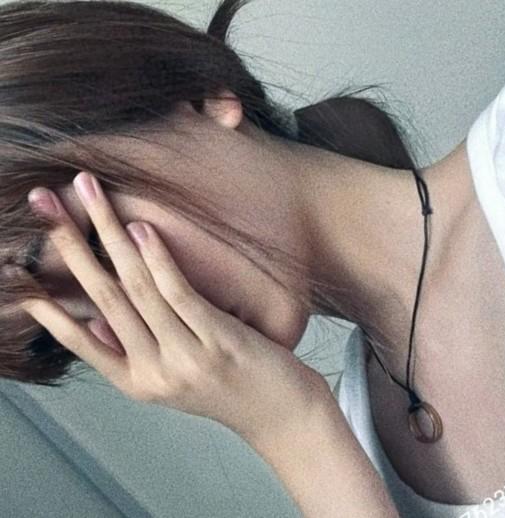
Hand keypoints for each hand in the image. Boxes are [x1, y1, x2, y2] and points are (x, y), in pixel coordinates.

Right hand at [14, 171, 331, 444]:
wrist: (282, 415)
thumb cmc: (228, 388)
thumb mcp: (173, 378)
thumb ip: (133, 352)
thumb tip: (90, 320)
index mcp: (137, 382)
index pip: (79, 340)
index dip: (49, 304)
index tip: (22, 273)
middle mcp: (154, 372)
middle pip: (103, 298)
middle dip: (71, 246)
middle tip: (45, 205)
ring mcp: (186, 357)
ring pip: (135, 288)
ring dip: (108, 235)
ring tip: (87, 193)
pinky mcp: (217, 341)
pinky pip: (178, 293)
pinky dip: (156, 258)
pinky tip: (141, 228)